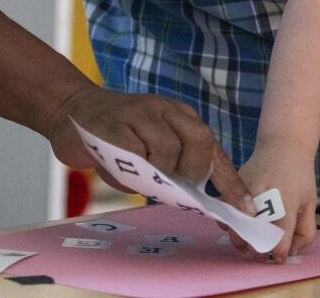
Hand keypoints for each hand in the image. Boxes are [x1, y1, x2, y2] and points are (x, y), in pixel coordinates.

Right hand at [46, 83, 252, 210]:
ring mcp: (140, 111)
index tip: (245, 209)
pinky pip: (133, 147)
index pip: (214, 150)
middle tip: (174, 185)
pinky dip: (132, 166)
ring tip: (141, 175)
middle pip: (200, 139)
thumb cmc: (119, 140)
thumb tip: (193, 202)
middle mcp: (166, 110)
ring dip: (159, 171)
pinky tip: (120, 166)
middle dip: (193, 171)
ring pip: (168, 146)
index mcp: (182, 118)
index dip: (231, 181)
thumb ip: (171, 173)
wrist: (73, 110)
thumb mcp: (151, 156)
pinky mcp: (113, 122)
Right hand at [234, 145, 317, 263]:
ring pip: (235, 227)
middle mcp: (263, 198)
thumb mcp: (310, 203)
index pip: (279, 238)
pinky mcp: (233, 187)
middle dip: (257, 251)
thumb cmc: (299, 177)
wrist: (282, 145)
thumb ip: (305, 231)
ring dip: (240, 241)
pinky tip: (238, 226)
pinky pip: (225, 213)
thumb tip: (290, 252)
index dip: (279, 253)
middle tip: (262, 255)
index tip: (278, 258)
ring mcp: (245, 192)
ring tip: (248, 245)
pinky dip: (229, 224)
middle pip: (253, 236)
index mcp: (286, 203)